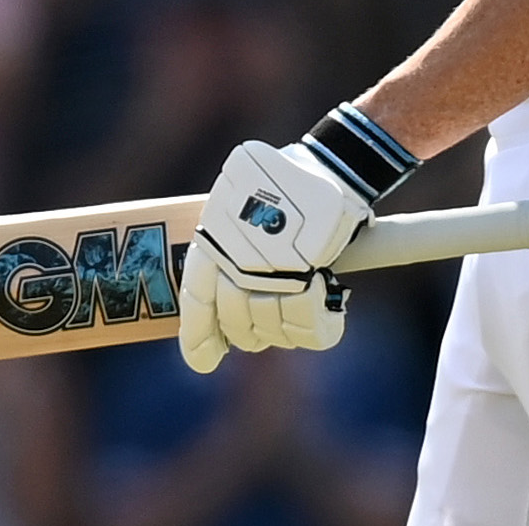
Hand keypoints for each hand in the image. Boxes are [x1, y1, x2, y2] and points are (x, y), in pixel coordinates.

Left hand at [177, 140, 369, 370]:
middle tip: (265, 326)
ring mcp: (272, 274)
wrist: (331, 166)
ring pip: (272, 328)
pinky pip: (306, 328)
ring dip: (287, 328)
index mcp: (214, 240)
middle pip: (238, 321)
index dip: (198, 337)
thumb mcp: (240, 201)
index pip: (197, 299)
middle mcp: (237, 261)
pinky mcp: (308, 280)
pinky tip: (327, 313)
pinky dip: (318, 328)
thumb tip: (219, 298)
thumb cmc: (285, 183)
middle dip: (250, 333)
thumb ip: (228, 244)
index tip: (203, 362)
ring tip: (301, 306)